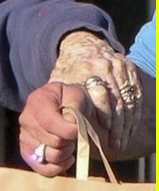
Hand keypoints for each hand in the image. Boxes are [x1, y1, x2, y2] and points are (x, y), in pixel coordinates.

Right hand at [19, 82, 88, 174]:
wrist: (61, 104)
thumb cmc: (69, 99)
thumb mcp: (76, 94)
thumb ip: (75, 106)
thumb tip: (71, 125)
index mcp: (37, 101)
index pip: (50, 123)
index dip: (69, 130)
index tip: (78, 127)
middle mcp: (26, 119)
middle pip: (54, 141)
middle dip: (70, 140)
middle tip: (74, 134)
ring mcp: (25, 138)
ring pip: (51, 156)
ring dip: (66, 152)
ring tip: (69, 143)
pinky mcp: (27, 153)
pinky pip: (42, 169)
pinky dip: (58, 168)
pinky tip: (66, 159)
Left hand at [49, 30, 141, 149]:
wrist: (81, 46)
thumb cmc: (67, 71)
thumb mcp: (58, 82)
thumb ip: (56, 103)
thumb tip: (54, 130)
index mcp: (83, 71)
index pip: (97, 97)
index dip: (101, 116)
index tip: (103, 133)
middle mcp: (103, 67)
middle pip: (115, 102)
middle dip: (116, 127)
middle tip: (114, 144)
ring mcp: (118, 67)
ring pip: (127, 101)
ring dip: (125, 125)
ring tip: (120, 142)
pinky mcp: (129, 69)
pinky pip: (136, 96)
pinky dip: (134, 115)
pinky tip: (128, 130)